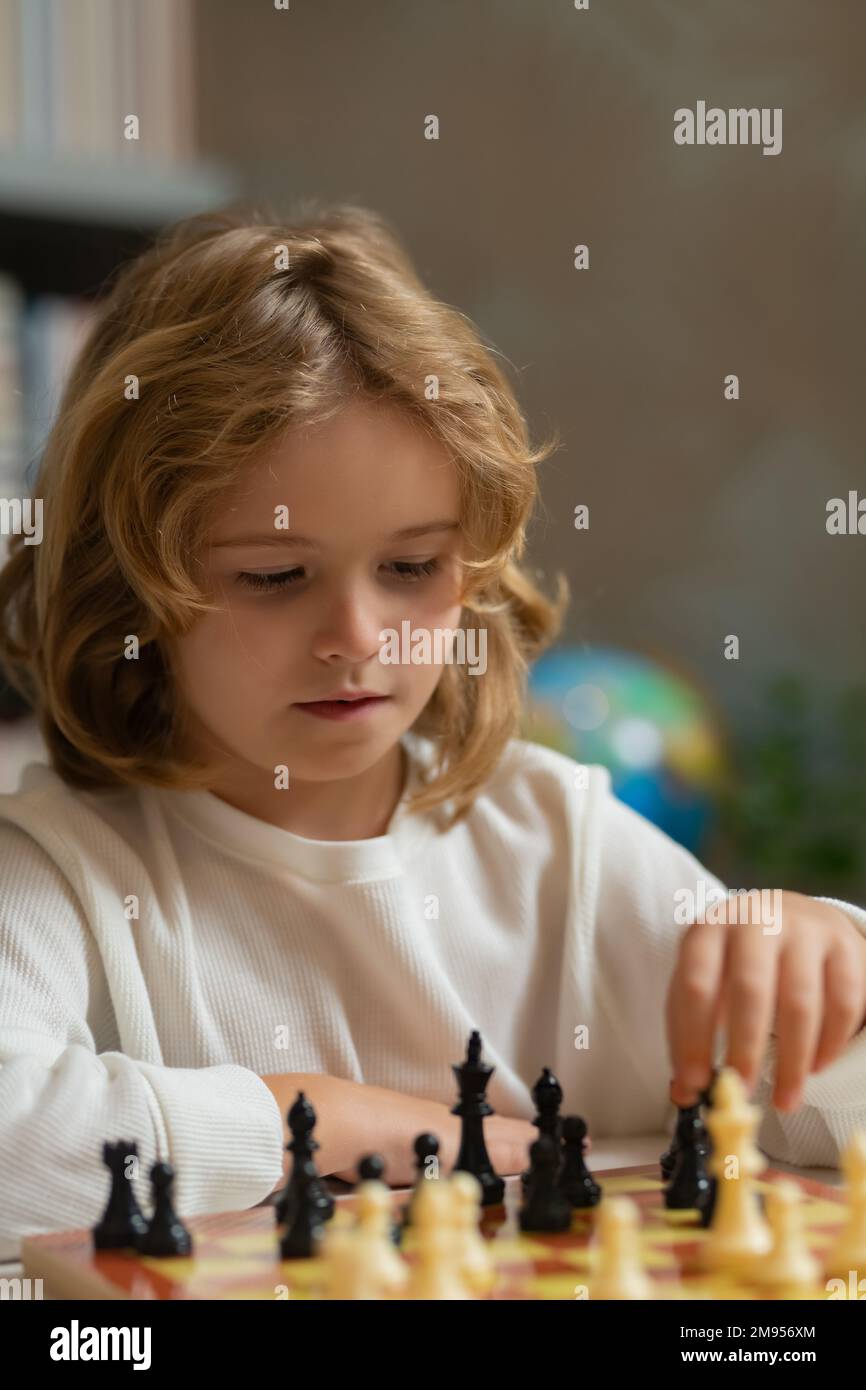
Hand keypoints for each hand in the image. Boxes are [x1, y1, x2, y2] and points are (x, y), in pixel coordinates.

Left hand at [666, 891, 865, 1112]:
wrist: (793, 916)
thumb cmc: (737, 961)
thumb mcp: (707, 981)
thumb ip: (691, 1033)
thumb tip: (685, 1093)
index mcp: (710, 928)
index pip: (695, 984)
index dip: (693, 1037)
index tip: (695, 1083)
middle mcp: (757, 920)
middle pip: (750, 990)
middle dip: (745, 1050)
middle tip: (742, 1093)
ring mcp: (804, 929)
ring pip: (800, 1002)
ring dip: (792, 1061)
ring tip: (785, 1100)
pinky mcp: (845, 944)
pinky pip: (842, 1002)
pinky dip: (830, 1043)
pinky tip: (816, 1068)